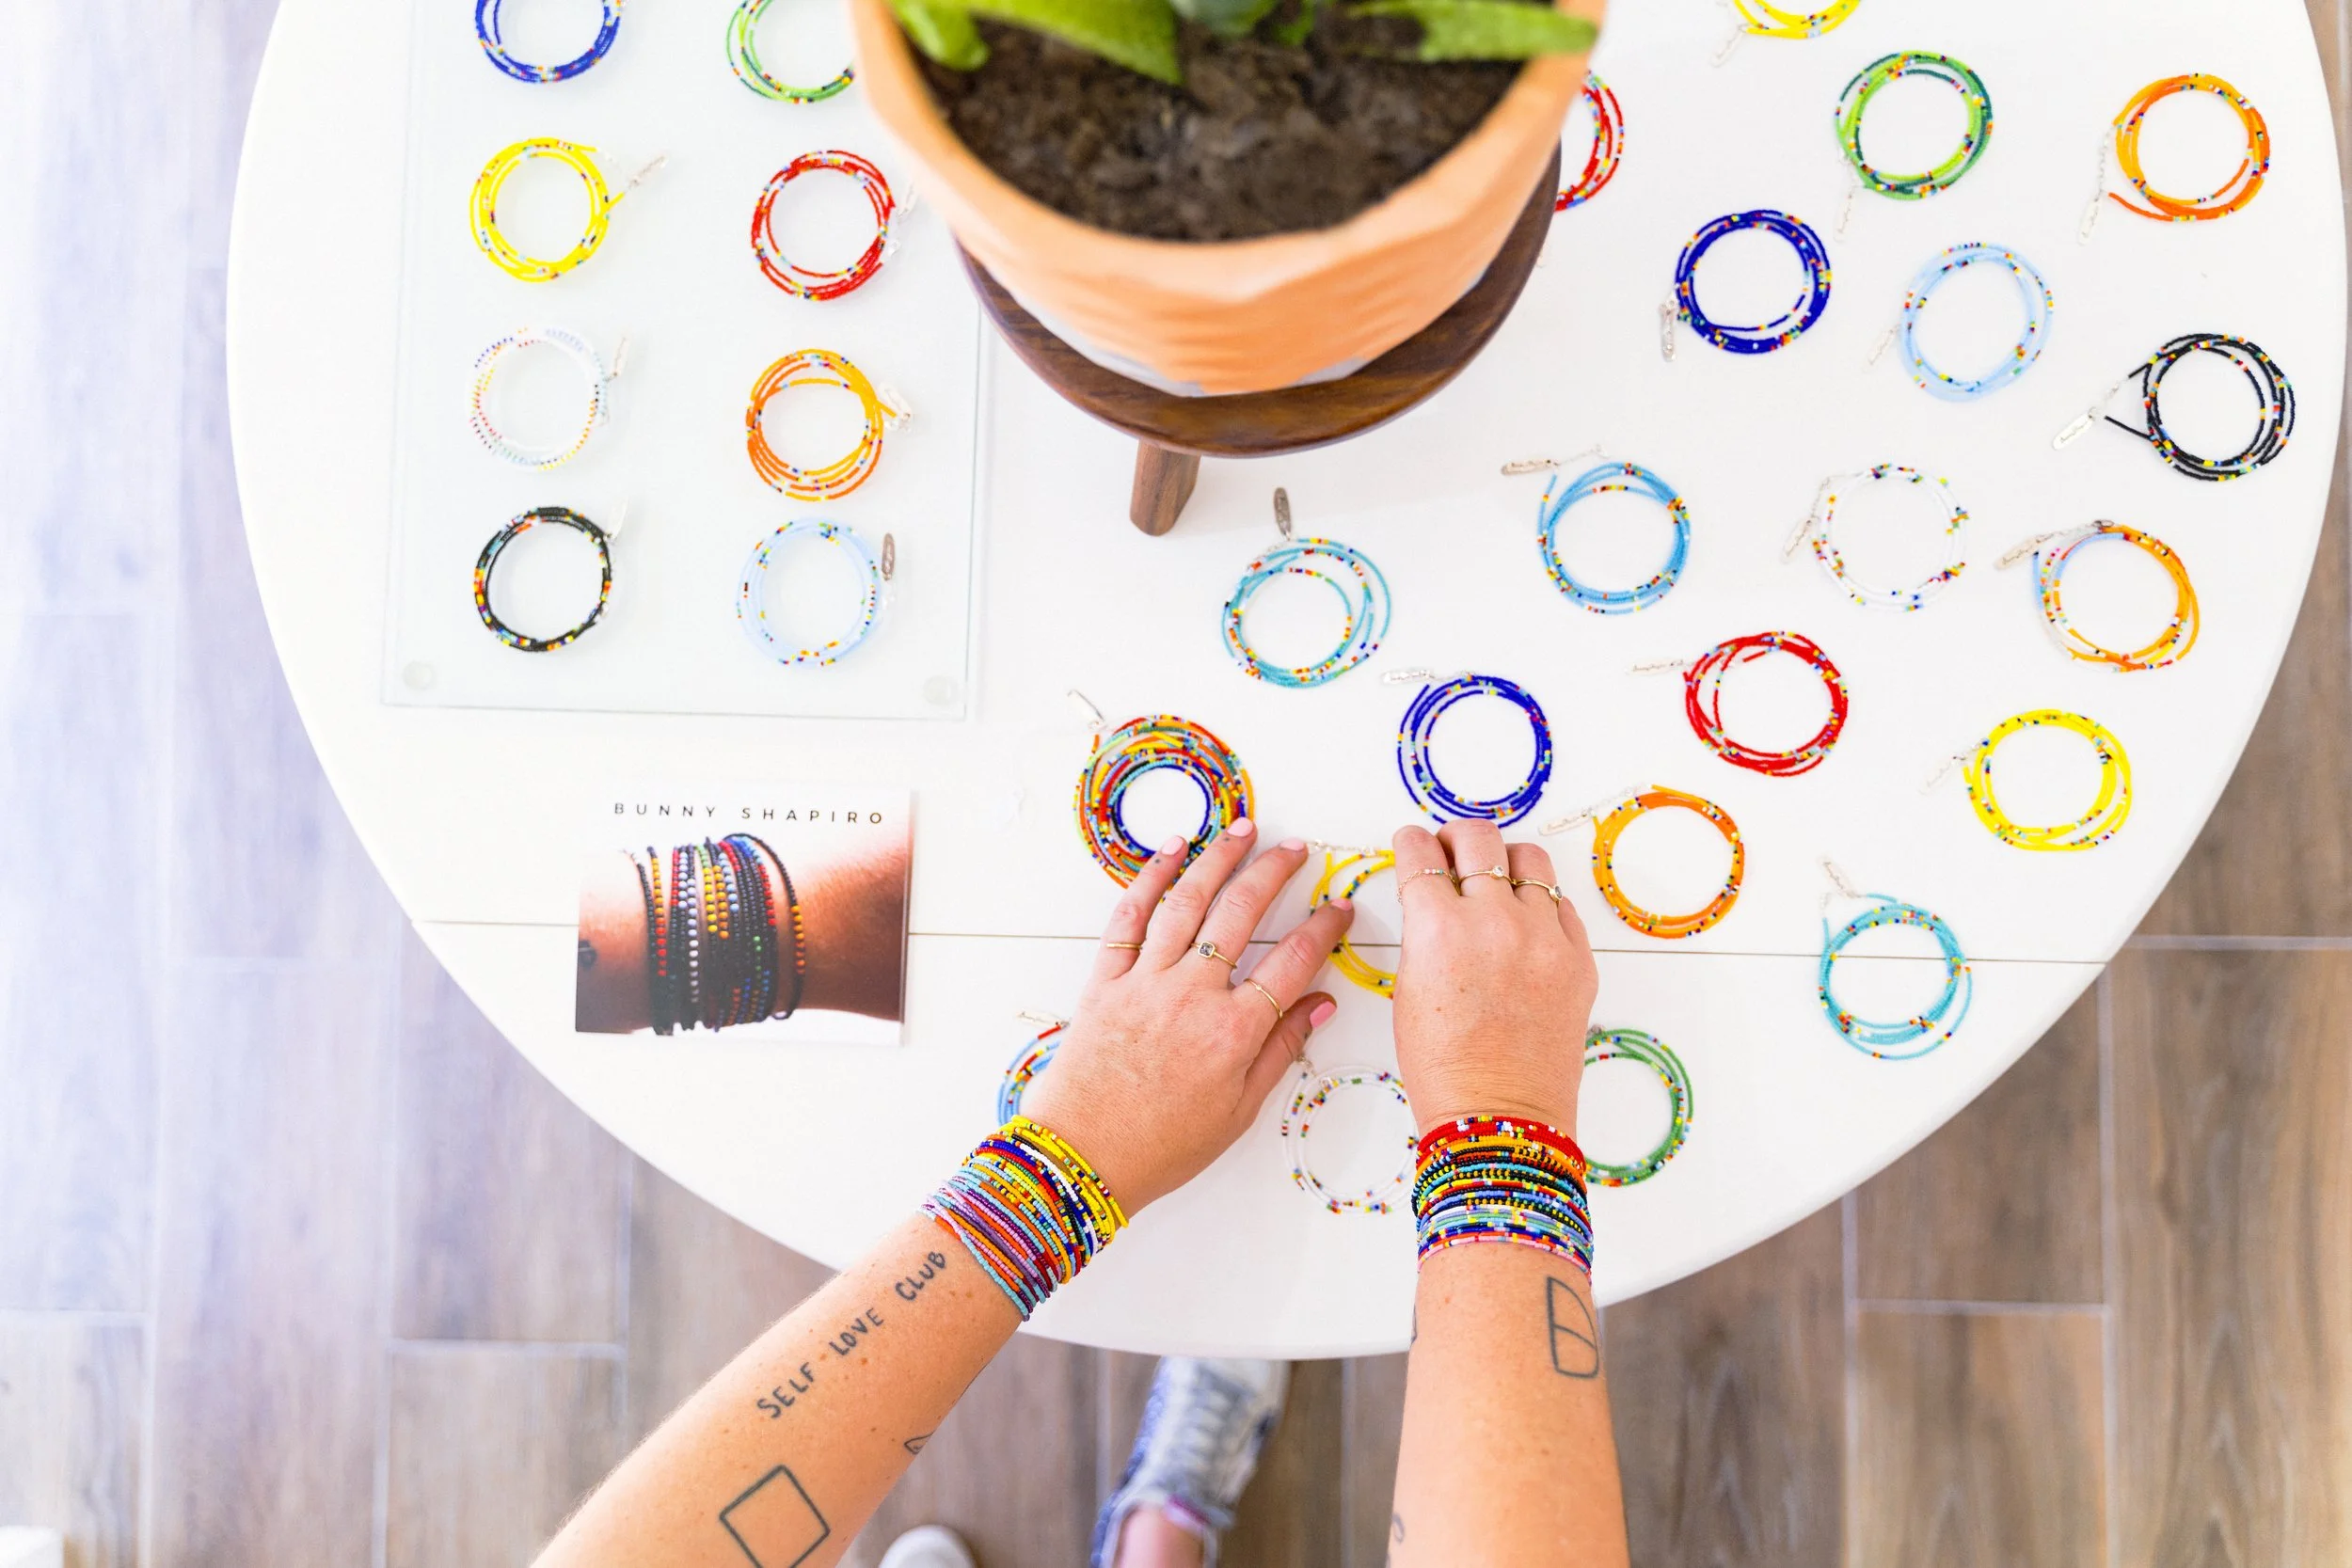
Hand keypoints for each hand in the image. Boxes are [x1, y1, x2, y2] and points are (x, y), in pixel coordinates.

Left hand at [1020, 820, 1353, 1211]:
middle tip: (1296, 848)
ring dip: (1218, 859)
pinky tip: (1171, 852)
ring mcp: (1146, 982)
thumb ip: (1280, 1051)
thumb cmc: (1160, 1147)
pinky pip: (1129, 918)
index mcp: (1234, 1032)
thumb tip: (1320, 1006)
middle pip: (1241, 914)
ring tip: (1243, 830)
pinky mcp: (1106, 981)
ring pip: (1187, 901)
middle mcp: (1192, 995)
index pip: (1293, 962)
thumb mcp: (1238, 1112)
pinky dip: (1150, 879)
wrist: (1082, 1158)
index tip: (1339, 907)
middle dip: (1274, 872)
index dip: (1323, 928)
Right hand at [1389, 821, 1596, 1134]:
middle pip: (1476, 838)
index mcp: (1439, 928)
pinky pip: (1560, 905)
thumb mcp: (1409, 989)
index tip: (1412, 844)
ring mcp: (1543, 936)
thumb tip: (1434, 901)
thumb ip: (1424, 933)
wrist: (1499, 1115)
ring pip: (1528, 860)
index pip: (1420, 855)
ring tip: (1495, 878)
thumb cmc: (1444, 1067)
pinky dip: (1539, 904)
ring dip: (1504, 860)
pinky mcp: (1578, 957)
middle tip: (1450, 850)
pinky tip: (1525, 921)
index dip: (1411, 844)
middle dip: (1455, 837)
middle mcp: (1494, 920)